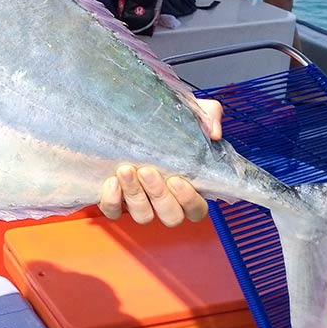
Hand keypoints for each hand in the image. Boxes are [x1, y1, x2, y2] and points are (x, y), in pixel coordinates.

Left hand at [97, 97, 222, 225]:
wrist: (124, 111)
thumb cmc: (163, 119)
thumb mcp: (189, 111)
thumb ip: (209, 116)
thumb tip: (214, 132)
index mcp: (186, 186)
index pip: (196, 210)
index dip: (189, 201)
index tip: (177, 180)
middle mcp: (163, 199)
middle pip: (170, 216)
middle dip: (159, 195)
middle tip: (148, 170)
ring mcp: (138, 202)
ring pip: (143, 216)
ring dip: (135, 195)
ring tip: (126, 169)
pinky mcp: (114, 200)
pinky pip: (113, 211)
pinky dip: (112, 200)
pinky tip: (111, 181)